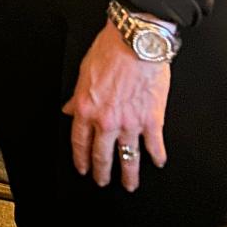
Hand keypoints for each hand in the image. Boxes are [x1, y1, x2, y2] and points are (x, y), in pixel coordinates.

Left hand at [62, 21, 170, 190]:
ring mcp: (130, 123)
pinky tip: (157, 162)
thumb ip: (76, 96)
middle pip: (102, 156)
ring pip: (128, 158)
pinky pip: (154, 146)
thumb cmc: (110, 50)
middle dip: (101, 173)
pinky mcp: (152, 120)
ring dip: (129, 174)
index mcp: (86, 108)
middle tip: (102, 182)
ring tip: (129, 184)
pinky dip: (157, 156)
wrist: (135, 42)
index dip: (81, 159)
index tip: (83, 169)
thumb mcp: (83, 72)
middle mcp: (106, 120)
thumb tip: (69, 110)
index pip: (79, 142)